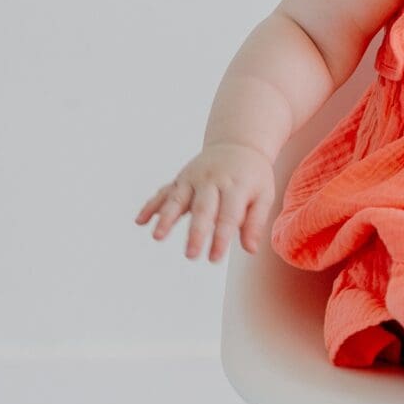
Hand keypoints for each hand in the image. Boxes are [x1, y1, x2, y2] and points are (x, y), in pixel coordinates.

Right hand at [135, 142, 277, 263]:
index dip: (220, 239)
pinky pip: (164, 193)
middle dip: (195, 233)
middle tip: (190, 255)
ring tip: (157, 237)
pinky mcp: (180, 179)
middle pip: (202, 209)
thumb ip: (256, 222)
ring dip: (166, 218)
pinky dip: (152, 206)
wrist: (237, 144)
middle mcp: (212, 181)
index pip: (227, 217)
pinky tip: (140, 221)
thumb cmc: (253, 176)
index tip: (214, 259)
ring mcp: (193, 179)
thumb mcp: (263, 195)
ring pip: (177, 199)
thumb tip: (250, 249)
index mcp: (235, 186)